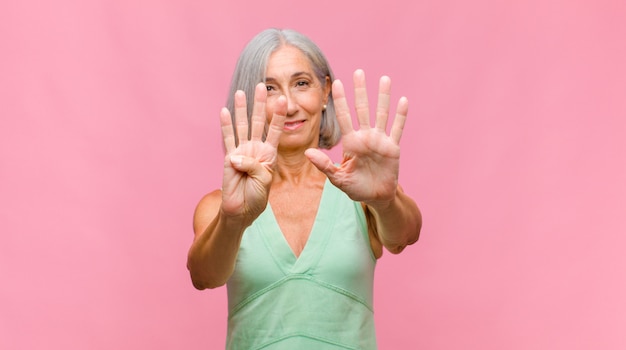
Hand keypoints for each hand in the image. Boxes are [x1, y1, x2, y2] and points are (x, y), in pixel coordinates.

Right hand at [220, 83, 286, 218]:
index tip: (283, 99)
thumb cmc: (257, 197)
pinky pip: (227, 138)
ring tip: (241, 92)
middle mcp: (256, 149)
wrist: (242, 209)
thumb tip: (235, 156)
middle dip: (260, 103)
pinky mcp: (229, 157)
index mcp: (269, 154)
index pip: (275, 130)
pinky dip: (225, 125)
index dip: (278, 115)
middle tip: (262, 85)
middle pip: (258, 121)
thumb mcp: (265, 180)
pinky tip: (224, 111)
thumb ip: (254, 166)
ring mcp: (242, 151)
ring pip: (242, 125)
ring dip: (241, 109)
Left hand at [305, 69, 407, 206]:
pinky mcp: (392, 147)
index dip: (340, 100)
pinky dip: (400, 115)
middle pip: (362, 109)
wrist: (376, 197)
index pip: (343, 117)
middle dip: (360, 91)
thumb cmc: (355, 187)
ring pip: (381, 114)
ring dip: (383, 97)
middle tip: (358, 72)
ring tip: (383, 79)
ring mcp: (380, 140)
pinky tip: (402, 100)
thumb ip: (324, 165)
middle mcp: (365, 137)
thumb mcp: (338, 178)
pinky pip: (397, 129)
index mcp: (350, 142)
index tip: (335, 83)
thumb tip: (308, 152)